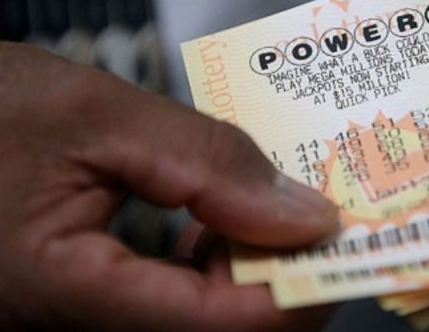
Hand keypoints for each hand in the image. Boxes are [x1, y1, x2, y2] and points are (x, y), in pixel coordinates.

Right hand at [0, 42, 338, 330]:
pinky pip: (173, 298)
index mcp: (74, 297)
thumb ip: (205, 163)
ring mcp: (85, 317)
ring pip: (203, 315)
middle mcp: (82, 326)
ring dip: (254, 260)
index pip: (228, 326)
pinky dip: (215, 256)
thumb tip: (305, 214)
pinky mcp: (88, 300)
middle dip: (286, 270)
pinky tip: (223, 211)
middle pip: (225, 327)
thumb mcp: (95, 117)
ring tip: (279, 195)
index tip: (354, 239)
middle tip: (328, 202)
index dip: (302, 289)